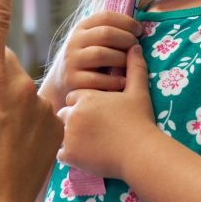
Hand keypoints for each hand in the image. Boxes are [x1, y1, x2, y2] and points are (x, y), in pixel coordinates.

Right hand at [43, 11, 141, 110]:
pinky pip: (97, 79)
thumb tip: (140, 27)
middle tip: (137, 47)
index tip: (139, 30)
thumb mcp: (93, 40)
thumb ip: (110, 32)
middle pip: (106, 33)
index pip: (106, 16)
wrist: (62, 82)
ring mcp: (72, 61)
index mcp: (82, 27)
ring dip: (121, 59)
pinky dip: (114, 80)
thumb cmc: (88, 59)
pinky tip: (124, 82)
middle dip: (126, 39)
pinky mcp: (72, 80)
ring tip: (130, 64)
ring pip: (101, 54)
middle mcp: (74, 41)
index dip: (126, 22)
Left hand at [56, 44, 158, 182]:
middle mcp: (73, 113)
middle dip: (75, 120)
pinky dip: (70, 154)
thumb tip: (135, 46)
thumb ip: (134, 67)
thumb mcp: (138, 91)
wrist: (140, 152)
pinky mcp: (69, 154)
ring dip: (70, 136)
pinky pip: (60, 153)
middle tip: (93, 130)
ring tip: (89, 143)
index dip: (84, 104)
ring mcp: (69, 135)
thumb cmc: (140, 121)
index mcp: (86, 97)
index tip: (97, 112)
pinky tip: (85, 154)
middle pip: (65, 114)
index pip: (74, 97)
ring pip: (60, 133)